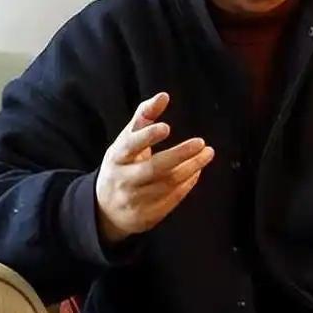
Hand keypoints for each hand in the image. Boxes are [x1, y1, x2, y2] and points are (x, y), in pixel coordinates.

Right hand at [95, 91, 213, 243]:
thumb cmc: (122, 164)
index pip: (130, 146)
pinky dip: (188, 183)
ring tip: (208, 153)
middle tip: (201, 142)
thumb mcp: (126, 140)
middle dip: (179, 155)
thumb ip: (144, 117)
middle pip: (154, 168)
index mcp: (117, 158)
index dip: (147, 137)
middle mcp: (124, 180)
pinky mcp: (147, 216)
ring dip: (191, 168)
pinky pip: (172, 199)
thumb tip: (164, 95)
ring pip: (167, 184)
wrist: (105, 209)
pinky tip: (197, 171)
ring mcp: (135, 200)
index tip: (166, 127)